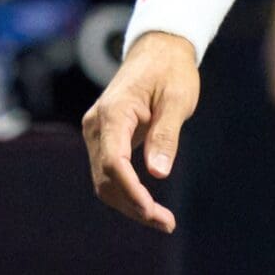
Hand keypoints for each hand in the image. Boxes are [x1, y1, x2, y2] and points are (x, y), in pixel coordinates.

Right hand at [81, 32, 199, 232]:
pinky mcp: (104, 138)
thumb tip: (158, 174)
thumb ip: (166, 136)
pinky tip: (148, 205)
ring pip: (104, 181)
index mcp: (114, 112)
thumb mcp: (177, 100)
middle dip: (133, 205)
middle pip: (106, 178)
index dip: (131, 191)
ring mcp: (97, 132)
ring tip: (163, 220)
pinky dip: (126, 193)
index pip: (114, 162)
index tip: (153, 212)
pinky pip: (109, 173)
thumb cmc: (170, 72)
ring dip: (129, 204)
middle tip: (168, 223)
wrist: (157, 51)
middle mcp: (97, 124)